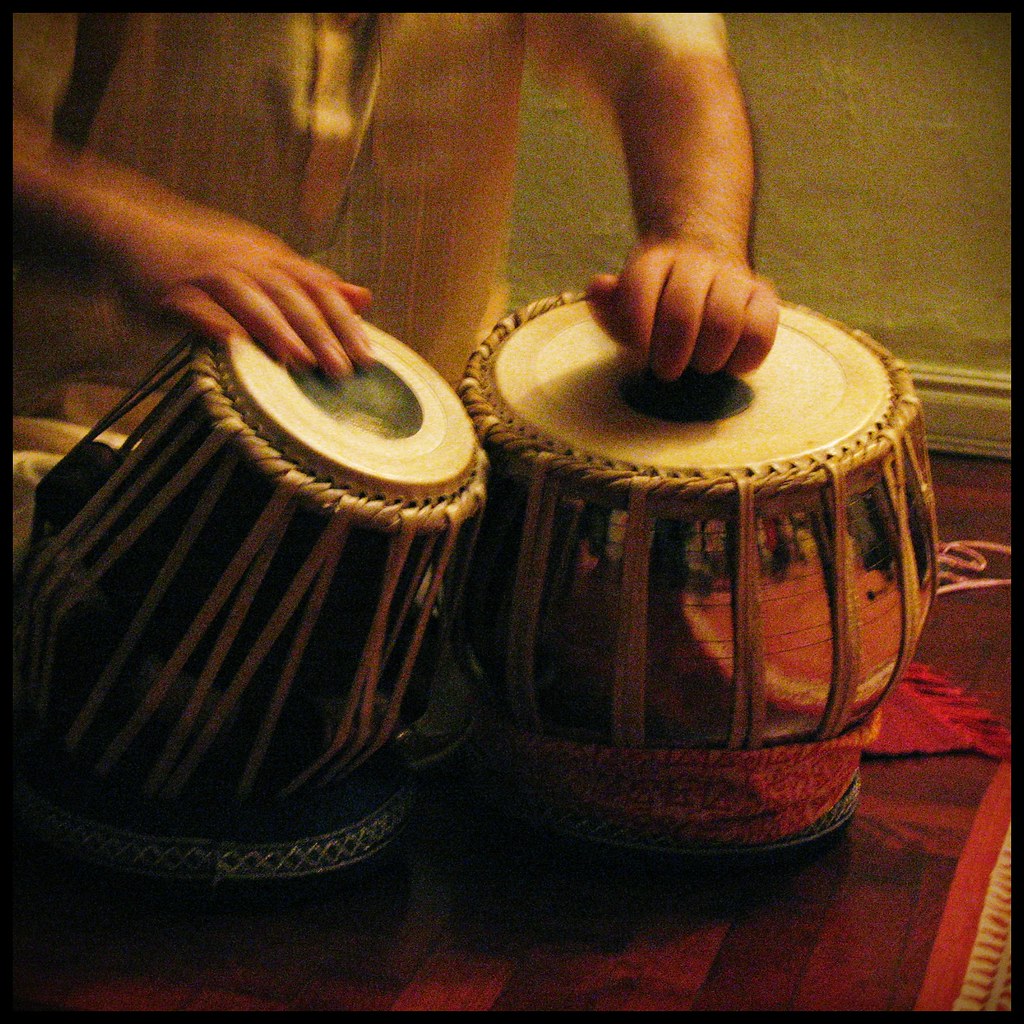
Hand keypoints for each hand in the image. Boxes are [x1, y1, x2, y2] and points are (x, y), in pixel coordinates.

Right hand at [116, 203, 374, 376]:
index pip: (319, 289)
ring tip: (300, 360)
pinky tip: (236, 346)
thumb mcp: (264, 262)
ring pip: (250, 301)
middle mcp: (246, 262)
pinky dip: (218, 326)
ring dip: (277, 331)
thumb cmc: (208, 255)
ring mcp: (209, 275)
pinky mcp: (174, 291)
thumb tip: (364, 299)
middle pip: (291, 297)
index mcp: (272, 258)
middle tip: (341, 369)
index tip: (367, 356)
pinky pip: (199, 310)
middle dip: (319, 334)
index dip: (344, 322)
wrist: (134, 229)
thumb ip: (312, 284)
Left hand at [587, 240, 778, 380]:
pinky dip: (742, 360)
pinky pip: (760, 333)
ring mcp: (734, 277)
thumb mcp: (625, 300)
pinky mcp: (764, 297)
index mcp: (654, 260)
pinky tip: (728, 364)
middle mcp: (696, 262)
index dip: (637, 330)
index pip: (639, 291)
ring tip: (699, 365)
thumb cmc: (655, 299)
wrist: (704, 263)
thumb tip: (600, 287)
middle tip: (667, 370)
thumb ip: (609, 304)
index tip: (641, 349)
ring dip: (707, 358)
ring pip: (725, 323)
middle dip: (671, 354)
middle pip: (681, 312)